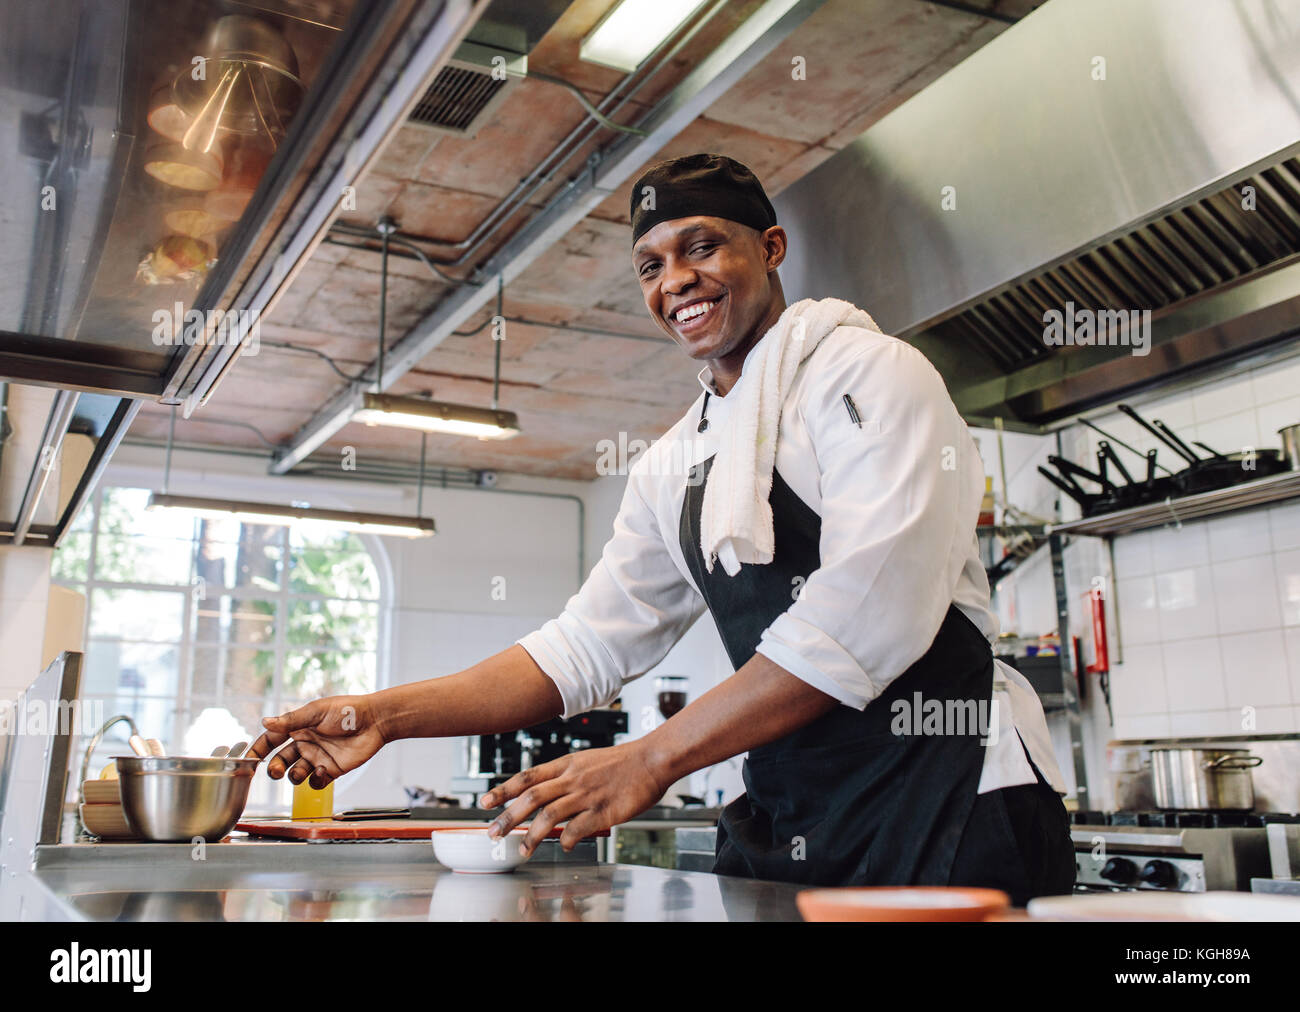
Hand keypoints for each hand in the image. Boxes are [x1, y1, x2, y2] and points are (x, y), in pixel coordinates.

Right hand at [248, 694, 386, 787]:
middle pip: (280, 761)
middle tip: (275, 770)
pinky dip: (315, 781)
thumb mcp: (316, 712)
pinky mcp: (331, 770)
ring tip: (302, 769)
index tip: (248, 761)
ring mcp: (317, 758)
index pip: (271, 741)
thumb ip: (291, 720)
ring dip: (294, 775)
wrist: (375, 720)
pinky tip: (323, 770)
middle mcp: (305, 744)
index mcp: (298, 728)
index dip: (258, 750)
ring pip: (295, 775)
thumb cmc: (347, 710)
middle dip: (274, 768)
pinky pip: (316, 783)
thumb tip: (265, 722)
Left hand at [482, 741, 670, 855]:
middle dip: (508, 817)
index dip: (503, 790)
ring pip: (549, 815)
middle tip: (493, 833)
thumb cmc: (622, 763)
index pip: (527, 777)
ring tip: (522, 849)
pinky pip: (576, 829)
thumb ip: (566, 777)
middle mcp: (572, 778)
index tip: (485, 802)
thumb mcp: (587, 761)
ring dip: (531, 835)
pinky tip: (561, 846)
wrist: (652, 760)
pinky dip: (564, 840)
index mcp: (566, 764)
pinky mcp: (603, 811)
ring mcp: (587, 795)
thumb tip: (546, 796)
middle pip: (531, 798)